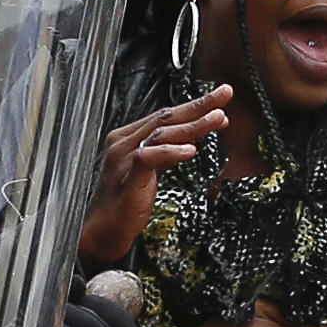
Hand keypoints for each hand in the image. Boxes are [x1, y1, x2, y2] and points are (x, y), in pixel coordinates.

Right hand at [80, 87, 231, 267]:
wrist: (101, 232)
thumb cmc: (124, 203)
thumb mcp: (151, 172)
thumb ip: (167, 154)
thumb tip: (191, 141)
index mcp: (128, 138)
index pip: (164, 116)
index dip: (194, 107)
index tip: (220, 99)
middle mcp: (123, 143)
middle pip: (165, 117)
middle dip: (198, 105)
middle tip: (225, 93)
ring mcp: (123, 159)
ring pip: (161, 133)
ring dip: (192, 125)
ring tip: (218, 118)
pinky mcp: (127, 178)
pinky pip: (148, 158)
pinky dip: (170, 152)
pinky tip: (190, 150)